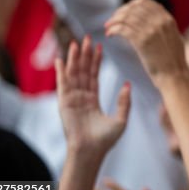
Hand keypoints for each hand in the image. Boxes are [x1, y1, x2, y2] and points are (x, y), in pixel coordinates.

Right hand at [56, 36, 130, 155]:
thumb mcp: (121, 119)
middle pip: (83, 71)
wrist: (91, 151)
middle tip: (87, 37)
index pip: (94, 76)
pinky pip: (62, 84)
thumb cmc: (105, 140)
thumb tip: (127, 84)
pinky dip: (61, 72)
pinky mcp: (64, 103)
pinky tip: (60, 60)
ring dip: (74, 58)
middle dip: (85, 54)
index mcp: (93, 100)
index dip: (96, 61)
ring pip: (73, 74)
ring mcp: (72, 99)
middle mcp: (81, 97)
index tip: (99, 46)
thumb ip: (124, 101)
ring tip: (76, 43)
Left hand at [105, 0, 188, 84]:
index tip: (123, 12)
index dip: (130, 5)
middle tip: (112, 21)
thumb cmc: (174, 61)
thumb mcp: (175, 37)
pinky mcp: (142, 41)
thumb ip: (166, 26)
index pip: (145, 1)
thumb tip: (157, 18)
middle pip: (133, 8)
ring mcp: (151, 30)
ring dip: (114, 21)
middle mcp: (160, 21)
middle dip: (120, 12)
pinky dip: (113, 29)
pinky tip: (109, 35)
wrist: (174, 75)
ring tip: (108, 27)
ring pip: (126, 17)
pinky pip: (123, 29)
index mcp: (168, 19)